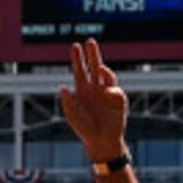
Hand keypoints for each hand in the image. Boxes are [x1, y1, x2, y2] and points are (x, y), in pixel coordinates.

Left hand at [61, 39, 127, 160]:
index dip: (78, 58)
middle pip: (94, 66)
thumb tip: (64, 87)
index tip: (75, 46)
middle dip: (92, 54)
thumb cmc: (84, 129)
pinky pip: (115, 89)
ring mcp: (107, 92)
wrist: (101, 141)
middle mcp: (95, 88)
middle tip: (90, 41)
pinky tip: (107, 92)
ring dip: (103, 69)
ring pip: (106, 74)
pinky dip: (111, 88)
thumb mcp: (72, 116)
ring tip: (100, 68)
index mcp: (83, 90)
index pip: (80, 70)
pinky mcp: (118, 100)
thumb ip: (68, 102)